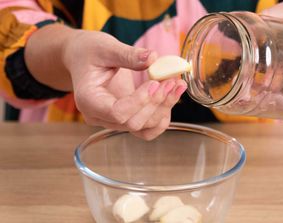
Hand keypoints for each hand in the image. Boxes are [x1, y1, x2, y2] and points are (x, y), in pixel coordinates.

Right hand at [62, 31, 185, 139]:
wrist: (83, 57)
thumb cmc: (89, 52)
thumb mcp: (105, 47)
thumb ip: (128, 55)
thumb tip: (153, 58)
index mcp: (88, 100)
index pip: (117, 112)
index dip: (139, 101)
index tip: (155, 83)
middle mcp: (100, 116)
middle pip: (133, 122)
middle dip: (156, 103)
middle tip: (172, 81)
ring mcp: (114, 120)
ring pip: (144, 127)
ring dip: (164, 109)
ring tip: (177, 85)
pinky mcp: (127, 118)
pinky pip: (147, 128)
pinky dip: (162, 116)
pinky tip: (171, 97)